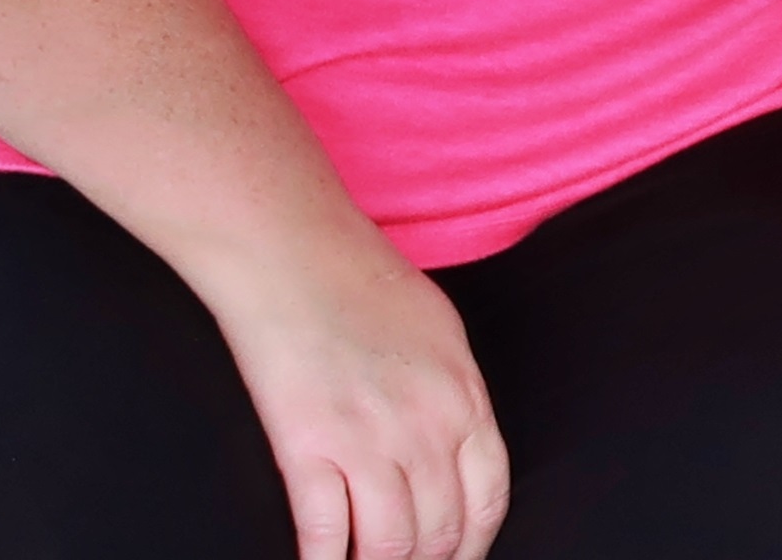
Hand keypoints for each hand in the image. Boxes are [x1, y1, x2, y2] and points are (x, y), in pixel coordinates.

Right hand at [207, 241, 509, 559]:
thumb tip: (456, 447)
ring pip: (389, 546)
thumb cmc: (362, 281)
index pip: (488, 501)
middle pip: (440, 533)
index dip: (473, 546)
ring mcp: (370, 441)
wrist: (294, 252)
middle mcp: (428, 429)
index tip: (455, 559)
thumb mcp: (441, 334)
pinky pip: (325, 533)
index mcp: (466, 400)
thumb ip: (455, 395)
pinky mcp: (309, 448)